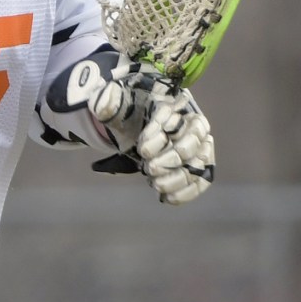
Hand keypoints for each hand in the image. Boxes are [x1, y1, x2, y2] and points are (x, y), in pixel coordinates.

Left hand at [46, 49, 214, 203]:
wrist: (134, 127)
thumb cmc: (130, 113)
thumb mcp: (116, 105)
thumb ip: (107, 102)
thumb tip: (100, 107)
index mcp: (172, 104)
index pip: (172, 117)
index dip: (157, 135)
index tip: (141, 150)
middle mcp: (190, 125)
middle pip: (190, 143)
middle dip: (170, 158)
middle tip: (148, 168)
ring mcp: (198, 147)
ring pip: (197, 164)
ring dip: (178, 178)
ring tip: (156, 185)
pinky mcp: (198, 166)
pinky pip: (200, 180)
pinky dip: (187, 192)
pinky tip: (168, 198)